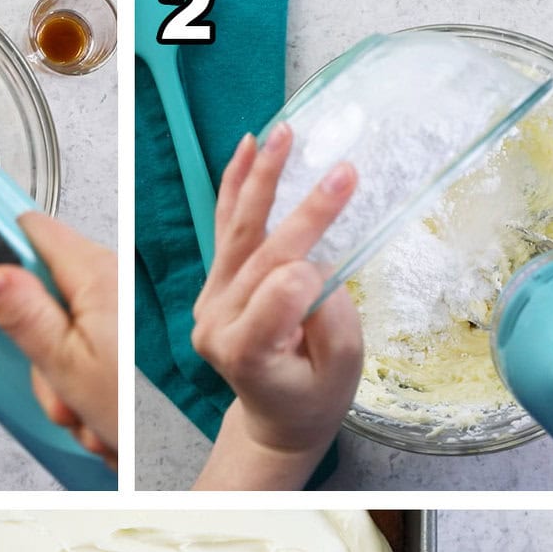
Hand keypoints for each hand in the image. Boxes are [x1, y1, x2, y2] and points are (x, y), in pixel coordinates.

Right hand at [0, 213, 117, 468]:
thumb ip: (23, 314)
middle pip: (35, 288)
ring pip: (53, 328)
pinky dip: (75, 383)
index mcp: (96, 275)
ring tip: (77, 403)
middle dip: (30, 340)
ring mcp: (113, 312)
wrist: (165, 452)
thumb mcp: (65, 364)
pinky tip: (89, 407)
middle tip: (47, 375)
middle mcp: (108, 284)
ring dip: (54, 374)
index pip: (27, 229)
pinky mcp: (115, 338)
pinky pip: (75, 349)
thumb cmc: (131, 409)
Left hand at [190, 124, 361, 490]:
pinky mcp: (213, 286)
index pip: (282, 291)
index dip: (314, 276)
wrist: (276, 417)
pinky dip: (236, 188)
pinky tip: (246, 150)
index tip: (342, 271)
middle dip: (306, 212)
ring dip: (262, 179)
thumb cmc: (314, 397)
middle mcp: (216, 323)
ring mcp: (208, 302)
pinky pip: (224, 231)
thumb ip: (331, 320)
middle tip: (344, 171)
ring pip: (237, 232)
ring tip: (283, 134)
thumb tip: (319, 264)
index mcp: (246, 351)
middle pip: (264, 255)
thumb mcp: (342, 370)